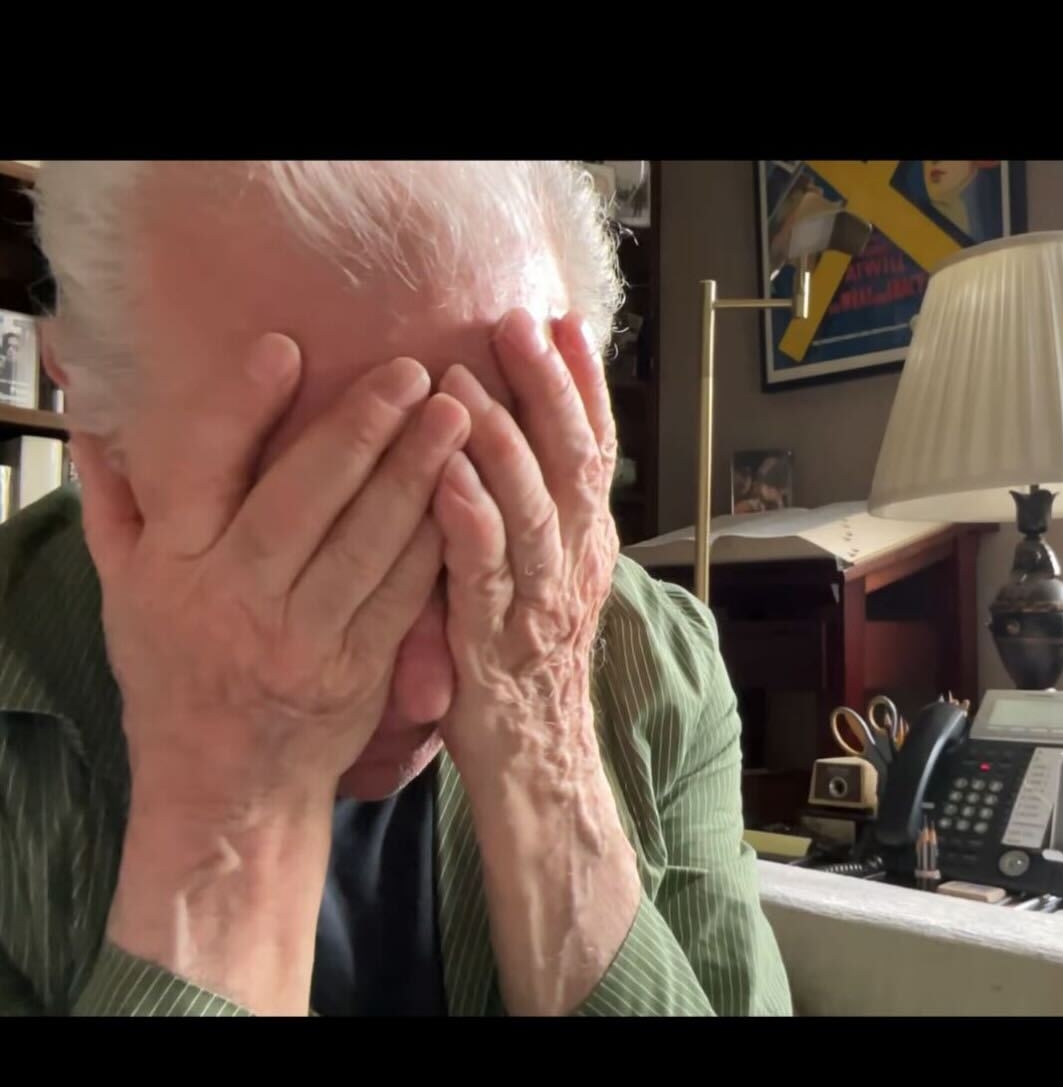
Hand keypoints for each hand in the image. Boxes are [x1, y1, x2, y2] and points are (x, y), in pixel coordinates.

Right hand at [72, 337, 470, 817]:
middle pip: (304, 498)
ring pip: (367, 541)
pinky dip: (436, 540)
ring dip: (416, 472)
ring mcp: (302, 639)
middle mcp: (236, 600)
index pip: (206, 471)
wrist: (225, 790)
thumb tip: (95, 426)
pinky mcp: (357, 671)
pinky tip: (464, 493)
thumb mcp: (125, 594)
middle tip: (411, 370)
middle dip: (362, 428)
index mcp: (174, 569)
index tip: (286, 349)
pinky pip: (402, 593)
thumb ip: (116, 506)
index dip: (244, 408)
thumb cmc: (174, 679)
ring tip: (455, 413)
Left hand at [429, 309, 639, 1013]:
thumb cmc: (521, 666)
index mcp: (585, 543)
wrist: (537, 765)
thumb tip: (502, 437)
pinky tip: (443, 476)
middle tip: (516, 324)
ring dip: (502, 441)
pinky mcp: (496, 642)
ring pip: (535, 507)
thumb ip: (529, 514)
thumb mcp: (539, 577)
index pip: (595, 447)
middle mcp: (572, 564)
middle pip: (574, 460)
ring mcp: (538, 602)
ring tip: (468, 383)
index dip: (582, 382)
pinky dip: (469, 519)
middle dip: (546, 387)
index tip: (562, 321)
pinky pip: (484, 572)